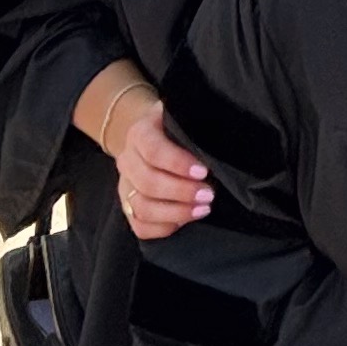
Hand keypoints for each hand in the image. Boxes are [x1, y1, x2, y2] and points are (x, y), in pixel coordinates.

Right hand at [112, 94, 212, 239]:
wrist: (153, 138)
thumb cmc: (176, 130)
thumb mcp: (182, 118)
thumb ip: (194, 126)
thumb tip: (220, 137)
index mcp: (140, 134)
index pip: (153, 150)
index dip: (177, 163)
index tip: (203, 171)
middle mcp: (128, 161)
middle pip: (148, 182)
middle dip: (182, 191)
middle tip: (209, 194)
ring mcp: (126, 186)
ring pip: (142, 207)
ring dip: (176, 212)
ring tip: (203, 208)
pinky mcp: (129, 208)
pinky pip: (140, 226)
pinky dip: (164, 227)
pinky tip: (185, 220)